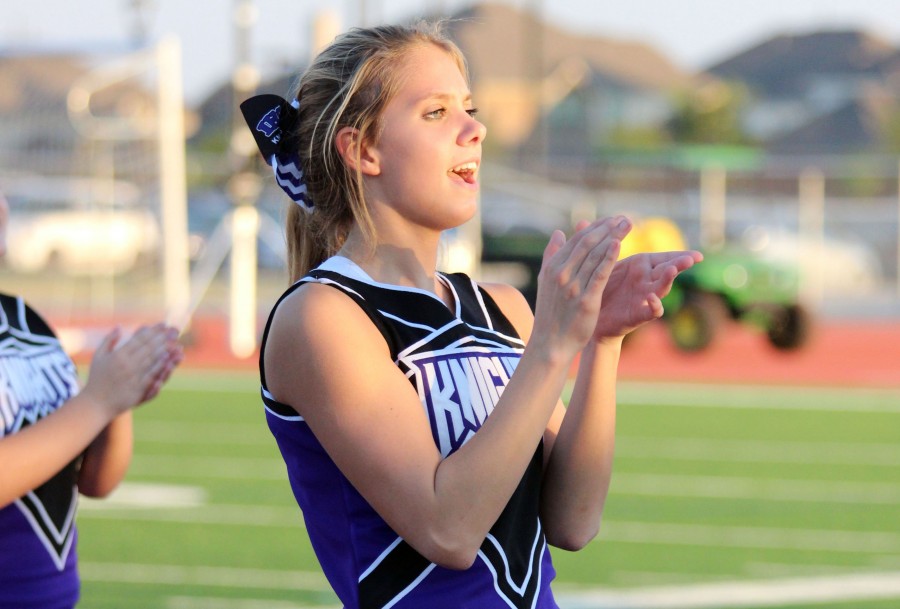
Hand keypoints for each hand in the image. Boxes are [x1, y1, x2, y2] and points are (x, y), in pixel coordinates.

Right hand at [80, 323, 182, 415]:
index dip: (153, 331)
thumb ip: (108, 341)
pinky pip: (151, 376)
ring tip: (175, 341)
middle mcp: (127, 365)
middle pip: (148, 348)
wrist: (95, 404)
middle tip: (174, 330)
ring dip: (165, 349)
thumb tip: (119, 326)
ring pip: (152, 360)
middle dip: (163, 337)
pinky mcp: (138, 389)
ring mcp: (133, 377)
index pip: (139, 339)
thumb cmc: (96, 379)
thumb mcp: (98, 357)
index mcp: (118, 355)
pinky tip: (169, 359)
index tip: (163, 324)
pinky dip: (160, 367)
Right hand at [530, 216, 631, 359]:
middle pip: (587, 244)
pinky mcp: (585, 300)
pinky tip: (618, 245)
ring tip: (626, 225)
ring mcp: (573, 286)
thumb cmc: (551, 313)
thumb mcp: (546, 281)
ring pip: (594, 255)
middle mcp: (561, 273)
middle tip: (624, 218)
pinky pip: (599, 274)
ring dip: (612, 237)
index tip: (611, 219)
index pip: (577, 240)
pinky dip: (608, 258)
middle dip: (607, 228)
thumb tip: (558, 232)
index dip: (595, 228)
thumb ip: (552, 255)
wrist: (550, 343)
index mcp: (553, 267)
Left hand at [593, 249, 702, 339]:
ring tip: (672, 270)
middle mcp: (646, 281)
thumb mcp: (599, 264)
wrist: (589, 317)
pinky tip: (651, 299)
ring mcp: (643, 297)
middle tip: (693, 258)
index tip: (700, 254)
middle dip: (680, 264)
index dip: (681, 255)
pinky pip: (650, 311)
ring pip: (661, 288)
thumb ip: (596, 243)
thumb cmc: (599, 288)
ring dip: (668, 280)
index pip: (665, 257)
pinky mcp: (637, 314)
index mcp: (641, 266)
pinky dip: (653, 305)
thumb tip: (581, 221)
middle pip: (668, 270)